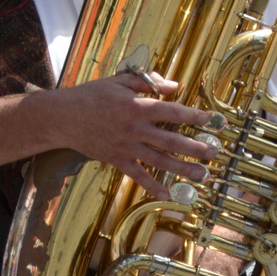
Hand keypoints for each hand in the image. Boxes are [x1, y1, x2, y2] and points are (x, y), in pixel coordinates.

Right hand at [51, 73, 214, 200]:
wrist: (62, 117)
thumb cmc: (93, 95)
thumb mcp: (120, 81)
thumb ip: (148, 83)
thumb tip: (174, 86)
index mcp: (138, 107)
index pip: (173, 112)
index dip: (194, 117)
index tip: (211, 121)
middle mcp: (135, 129)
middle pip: (171, 140)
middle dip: (195, 147)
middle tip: (214, 153)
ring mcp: (126, 146)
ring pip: (159, 160)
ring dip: (182, 168)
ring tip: (202, 175)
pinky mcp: (116, 159)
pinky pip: (137, 175)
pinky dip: (152, 185)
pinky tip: (167, 194)